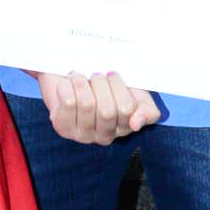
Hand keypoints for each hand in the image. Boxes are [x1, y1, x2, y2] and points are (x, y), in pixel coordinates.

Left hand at [36, 71, 159, 144]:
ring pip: (87, 105)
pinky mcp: (63, 128)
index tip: (111, 75)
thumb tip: (135, 124)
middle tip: (95, 75)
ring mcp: (83, 135)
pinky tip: (68, 84)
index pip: (126, 108)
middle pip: (106, 110)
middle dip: (100, 83)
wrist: (75, 73)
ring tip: (80, 77)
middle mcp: (105, 137)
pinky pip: (68, 103)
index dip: (118, 86)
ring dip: (82, 83)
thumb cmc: (107, 85)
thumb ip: (146, 110)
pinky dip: (67, 86)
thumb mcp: (136, 94)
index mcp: (125, 127)